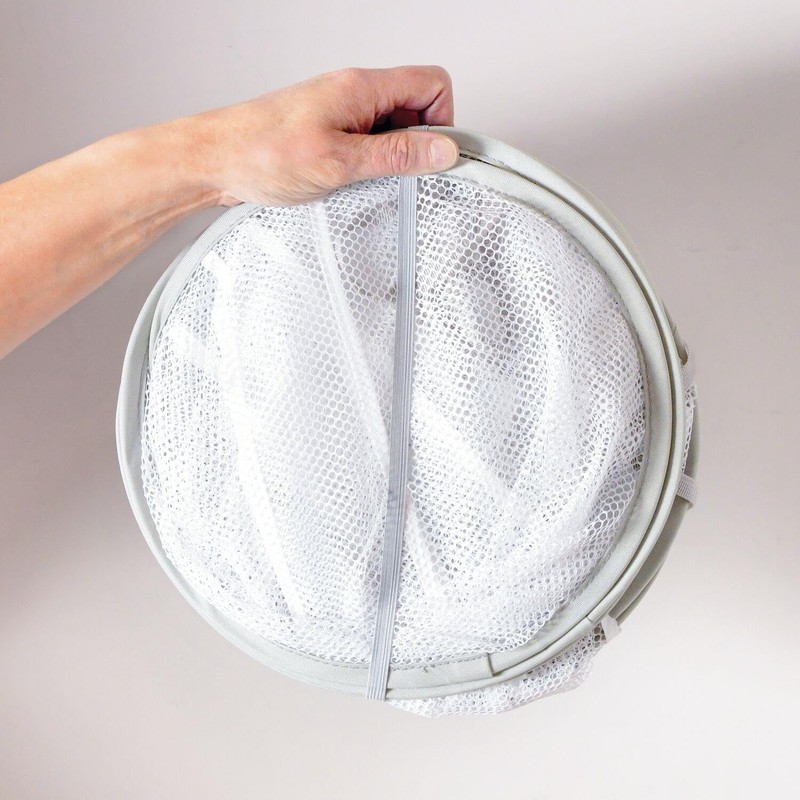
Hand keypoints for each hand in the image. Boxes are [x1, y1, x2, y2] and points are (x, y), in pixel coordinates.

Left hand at [187, 65, 458, 206]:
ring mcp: (342, 112)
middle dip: (417, 145)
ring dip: (391, 158)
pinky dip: (370, 164)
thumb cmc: (261, 154)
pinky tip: (350, 183)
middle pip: (416, 107)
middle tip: (396, 176)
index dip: (443, 120)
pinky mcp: (329, 132)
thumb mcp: (339, 162)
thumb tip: (444, 150)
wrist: (213, 161)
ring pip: (392, 128)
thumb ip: (395, 155)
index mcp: (362, 88)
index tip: (433, 158)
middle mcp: (355, 93)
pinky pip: (368, 142)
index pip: (432, 84)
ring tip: (364, 181)